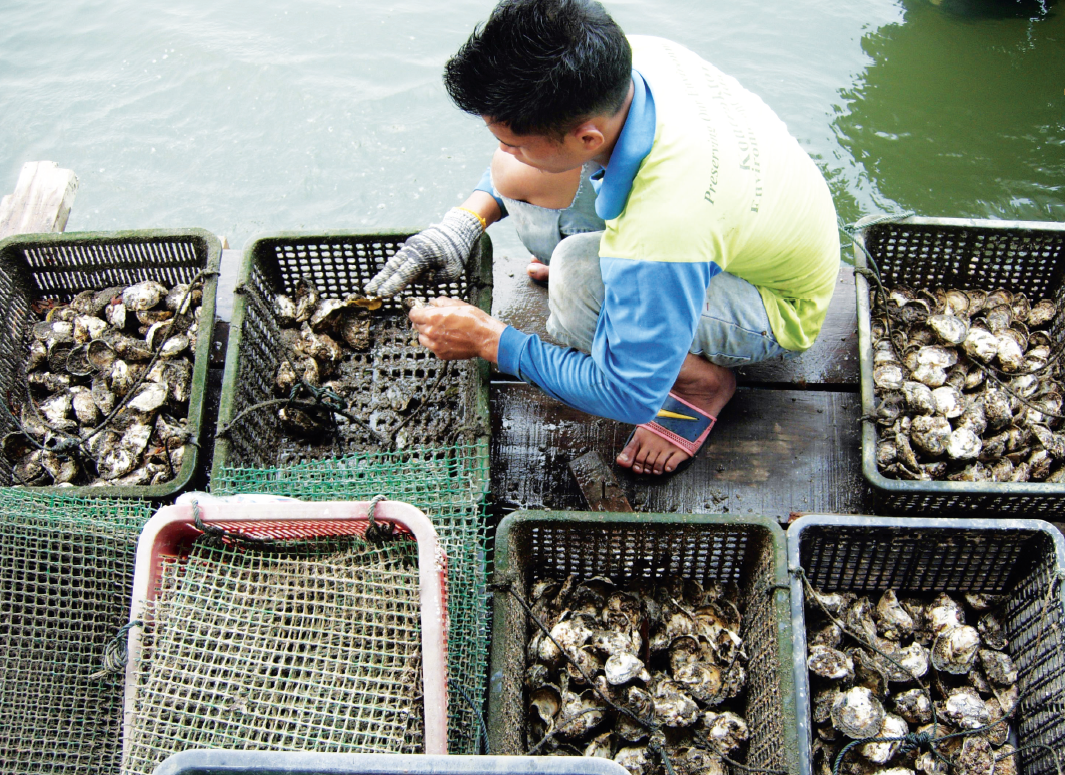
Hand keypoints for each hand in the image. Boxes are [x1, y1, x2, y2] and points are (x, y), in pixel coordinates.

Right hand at [364, 208, 482, 296]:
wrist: (455, 231)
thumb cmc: (456, 252)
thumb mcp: (452, 271)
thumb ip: (436, 279)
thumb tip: (422, 280)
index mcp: (423, 256)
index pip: (405, 273)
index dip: (393, 285)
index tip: (383, 294)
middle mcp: (412, 250)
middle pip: (393, 268)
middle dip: (381, 280)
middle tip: (369, 291)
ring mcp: (410, 247)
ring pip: (393, 263)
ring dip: (383, 276)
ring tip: (371, 287)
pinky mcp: (410, 247)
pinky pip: (398, 260)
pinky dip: (390, 270)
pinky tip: (383, 278)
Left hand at [409, 297, 506, 362]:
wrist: (484, 338)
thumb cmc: (474, 321)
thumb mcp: (457, 304)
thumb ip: (441, 302)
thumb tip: (433, 302)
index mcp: (432, 317)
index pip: (413, 315)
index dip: (416, 311)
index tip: (419, 311)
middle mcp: (431, 332)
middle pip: (416, 326)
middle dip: (423, 321)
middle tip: (433, 319)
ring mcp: (435, 345)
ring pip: (422, 338)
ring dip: (427, 333)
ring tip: (439, 330)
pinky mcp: (441, 354)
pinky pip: (432, 347)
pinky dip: (435, 343)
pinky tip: (446, 338)